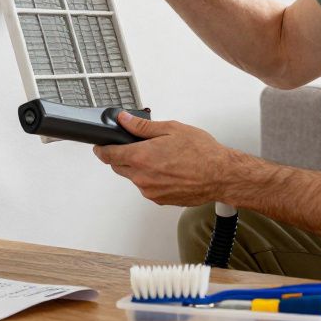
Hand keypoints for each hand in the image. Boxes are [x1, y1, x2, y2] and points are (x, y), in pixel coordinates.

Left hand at [93, 112, 239, 205]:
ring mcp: (150, 191)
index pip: (109, 155)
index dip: (102, 149)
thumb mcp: (171, 129)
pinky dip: (151, 178)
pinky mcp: (160, 200)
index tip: (100, 146)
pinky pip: (147, 187)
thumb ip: (143, 127)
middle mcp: (143, 177)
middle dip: (122, 156)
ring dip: (139, 167)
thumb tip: (125, 120)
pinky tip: (168, 170)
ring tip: (161, 157)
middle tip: (137, 147)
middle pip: (118, 167)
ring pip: (134, 177)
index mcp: (142, 157)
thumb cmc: (202, 153)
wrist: (221, 176)